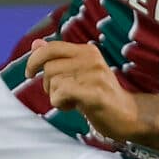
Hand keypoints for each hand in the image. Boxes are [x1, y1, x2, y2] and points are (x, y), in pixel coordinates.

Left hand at [26, 39, 142, 141]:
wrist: (129, 115)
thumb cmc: (100, 95)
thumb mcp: (78, 73)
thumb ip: (57, 58)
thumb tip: (35, 43)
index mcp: (87, 51)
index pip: (51, 47)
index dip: (34, 59)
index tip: (29, 73)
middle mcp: (91, 59)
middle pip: (49, 68)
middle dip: (48, 84)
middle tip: (64, 95)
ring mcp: (95, 75)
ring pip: (53, 82)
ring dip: (57, 96)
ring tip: (74, 101)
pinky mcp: (96, 93)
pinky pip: (61, 93)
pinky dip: (60, 103)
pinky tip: (73, 107)